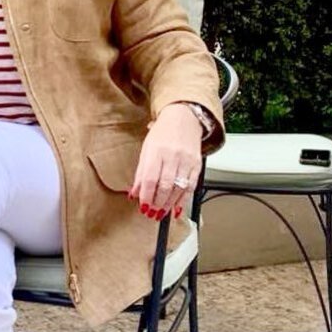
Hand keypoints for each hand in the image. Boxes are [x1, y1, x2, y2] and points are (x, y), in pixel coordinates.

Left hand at [128, 104, 202, 220]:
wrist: (183, 118)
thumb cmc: (162, 133)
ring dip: (169, 204)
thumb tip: (135, 193)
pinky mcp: (197, 165)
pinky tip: (177, 208)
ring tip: (161, 213)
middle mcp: (173, 156)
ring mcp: (187, 160)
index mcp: (156, 151)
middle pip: (166, 186)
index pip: (151, 179)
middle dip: (158, 203)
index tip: (143, 206)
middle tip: (152, 213)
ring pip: (179, 188)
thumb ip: (141, 173)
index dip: (147, 196)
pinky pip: (191, 186)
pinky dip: (184, 200)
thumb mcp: (146, 150)